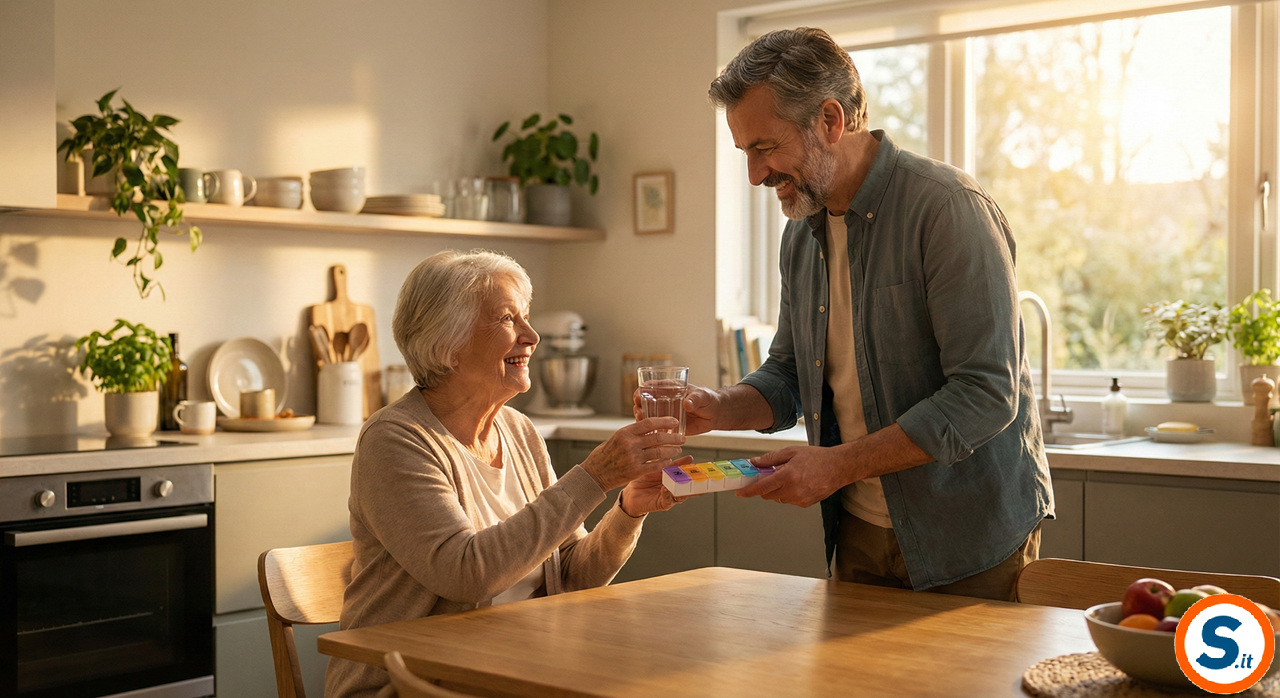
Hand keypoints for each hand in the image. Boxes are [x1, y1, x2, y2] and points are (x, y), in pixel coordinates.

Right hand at [579, 417, 685, 491]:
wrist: (596, 473)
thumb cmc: (606, 454)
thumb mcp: (617, 438)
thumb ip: (633, 433)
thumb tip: (650, 427)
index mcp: (625, 432)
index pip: (649, 423)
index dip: (664, 421)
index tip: (674, 421)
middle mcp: (630, 443)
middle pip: (657, 437)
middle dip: (673, 437)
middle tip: (682, 438)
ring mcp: (633, 458)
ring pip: (659, 451)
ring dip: (671, 450)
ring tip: (678, 449)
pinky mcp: (636, 471)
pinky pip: (655, 465)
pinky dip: (664, 462)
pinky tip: (669, 460)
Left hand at [620, 455, 694, 515]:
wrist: (631, 494)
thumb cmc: (641, 479)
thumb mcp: (651, 466)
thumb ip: (658, 458)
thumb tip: (660, 442)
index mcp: (672, 476)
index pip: (682, 470)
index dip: (687, 465)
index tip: (690, 458)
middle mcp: (673, 486)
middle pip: (687, 484)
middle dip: (693, 479)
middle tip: (694, 472)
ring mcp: (669, 496)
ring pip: (682, 494)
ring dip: (683, 488)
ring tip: (683, 481)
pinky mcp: (662, 504)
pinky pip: (668, 501)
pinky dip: (668, 494)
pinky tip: (665, 488)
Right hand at [632, 383, 718, 435]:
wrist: (715, 414)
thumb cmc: (708, 400)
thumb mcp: (702, 396)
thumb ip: (695, 399)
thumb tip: (687, 404)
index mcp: (669, 388)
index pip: (650, 387)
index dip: (641, 391)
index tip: (638, 397)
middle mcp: (664, 400)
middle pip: (644, 402)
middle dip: (638, 407)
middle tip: (640, 413)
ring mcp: (665, 413)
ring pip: (648, 415)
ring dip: (642, 419)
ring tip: (643, 424)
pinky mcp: (669, 425)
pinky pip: (657, 428)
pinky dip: (651, 431)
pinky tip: (649, 435)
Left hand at [736, 445, 852, 507]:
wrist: (838, 467)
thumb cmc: (818, 458)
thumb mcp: (791, 452)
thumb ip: (770, 458)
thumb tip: (755, 462)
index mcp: (788, 476)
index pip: (762, 487)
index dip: (748, 491)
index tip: (740, 492)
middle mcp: (793, 490)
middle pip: (768, 495)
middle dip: (764, 487)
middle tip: (768, 476)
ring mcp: (800, 499)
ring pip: (778, 498)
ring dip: (777, 489)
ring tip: (790, 476)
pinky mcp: (806, 504)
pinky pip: (790, 500)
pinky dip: (789, 493)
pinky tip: (798, 482)